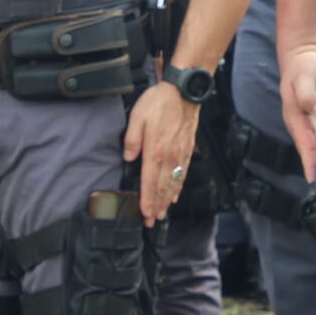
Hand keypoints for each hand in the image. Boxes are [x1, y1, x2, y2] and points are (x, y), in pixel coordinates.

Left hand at [123, 80, 200, 224]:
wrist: (184, 92)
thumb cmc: (158, 103)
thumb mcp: (138, 117)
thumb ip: (132, 139)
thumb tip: (128, 157)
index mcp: (155, 152)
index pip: (150, 182)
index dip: (147, 200)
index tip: (144, 215)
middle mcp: (170, 158)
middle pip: (163, 188)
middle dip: (157, 206)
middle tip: (151, 222)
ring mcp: (180, 155)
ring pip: (173, 184)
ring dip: (167, 201)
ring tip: (162, 214)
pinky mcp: (187, 150)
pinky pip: (183, 174)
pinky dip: (178, 188)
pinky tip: (175, 195)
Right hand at [279, 46, 315, 180]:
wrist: (299, 59)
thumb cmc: (302, 68)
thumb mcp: (305, 78)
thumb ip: (309, 96)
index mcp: (295, 116)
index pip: (304, 142)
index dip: (309, 161)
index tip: (314, 178)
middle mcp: (299, 123)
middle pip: (306, 149)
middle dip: (313, 168)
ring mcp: (306, 122)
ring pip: (312, 147)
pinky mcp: (314, 119)